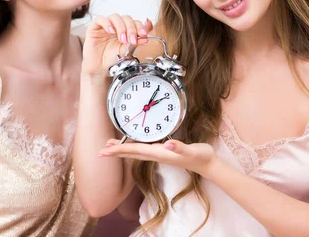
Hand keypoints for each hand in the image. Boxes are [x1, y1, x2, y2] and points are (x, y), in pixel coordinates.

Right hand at [81, 15, 152, 76]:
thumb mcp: (126, 50)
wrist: (99, 68)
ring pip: (115, 17)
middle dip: (131, 29)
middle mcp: (116, 26)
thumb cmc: (112, 58)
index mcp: (125, 29)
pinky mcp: (94, 27)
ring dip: (121, 27)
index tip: (143, 35)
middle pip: (126, 18)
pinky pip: (100, 19)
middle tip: (132, 40)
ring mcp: (105, 25)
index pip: (134, 22)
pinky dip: (107, 23)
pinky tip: (111, 31)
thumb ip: (135, 43)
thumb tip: (146, 38)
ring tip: (122, 39)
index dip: (140, 27)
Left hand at [99, 139, 217, 178]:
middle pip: (132, 153)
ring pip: (136, 153)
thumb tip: (168, 145)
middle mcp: (157, 155)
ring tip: (110, 148)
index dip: (120, 150)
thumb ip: (180, 147)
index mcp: (160, 153)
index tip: (105, 151)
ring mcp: (160, 155)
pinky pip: (143, 151)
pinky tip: (131, 146)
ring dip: (122, 151)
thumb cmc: (201, 156)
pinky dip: (133, 148)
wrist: (207, 164)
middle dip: (116, 152)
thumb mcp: (193, 150)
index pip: (135, 151)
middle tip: (101, 152)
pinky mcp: (163, 153)